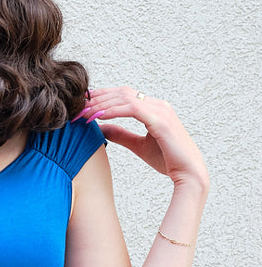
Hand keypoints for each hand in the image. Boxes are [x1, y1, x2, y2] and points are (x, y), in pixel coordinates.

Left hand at [76, 86, 209, 190]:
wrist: (189, 174)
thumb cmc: (168, 160)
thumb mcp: (138, 145)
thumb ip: (121, 134)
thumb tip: (101, 128)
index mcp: (154, 109)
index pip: (124, 95)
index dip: (102, 98)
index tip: (83, 105)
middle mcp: (158, 105)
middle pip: (122, 92)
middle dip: (98, 99)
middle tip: (77, 108)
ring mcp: (160, 110)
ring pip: (124, 98)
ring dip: (101, 105)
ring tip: (83, 114)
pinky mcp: (160, 120)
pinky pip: (132, 109)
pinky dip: (113, 111)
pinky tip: (98, 117)